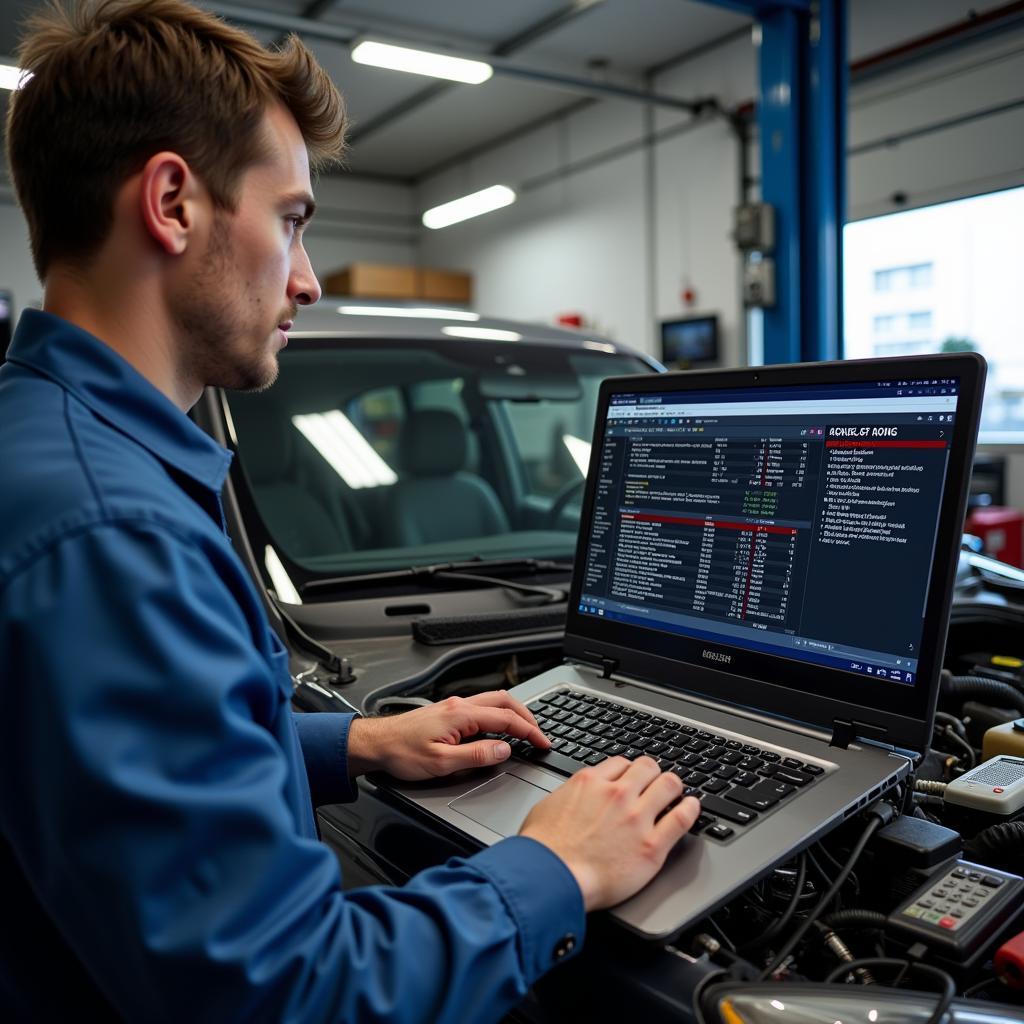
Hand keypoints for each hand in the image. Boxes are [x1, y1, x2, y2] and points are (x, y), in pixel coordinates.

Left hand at [347, 691, 550, 780]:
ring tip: (526, 729)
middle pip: (504, 702)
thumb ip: (476, 756)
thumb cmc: (401, 753)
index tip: (543, 742)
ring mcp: (453, 706)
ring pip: (493, 701)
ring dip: (514, 713)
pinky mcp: (447, 711)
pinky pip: (482, 706)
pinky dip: (499, 714)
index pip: (506, 719)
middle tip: (540, 734)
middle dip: (527, 716)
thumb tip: (504, 751)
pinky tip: (499, 726)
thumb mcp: (441, 763)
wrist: (375, 744)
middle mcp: (459, 705)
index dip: (529, 731)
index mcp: (461, 714)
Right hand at [519, 756, 700, 910]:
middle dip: (653, 774)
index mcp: (590, 782)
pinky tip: (692, 807)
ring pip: (669, 784)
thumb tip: (574, 796)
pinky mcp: (652, 846)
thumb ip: (568, 795)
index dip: (629, 771)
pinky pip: (682, 818)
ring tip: (675, 793)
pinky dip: (691, 809)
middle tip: (655, 784)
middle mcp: (617, 794)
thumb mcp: (548, 806)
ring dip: (673, 787)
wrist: (550, 878)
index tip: (633, 779)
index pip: (621, 763)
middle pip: (648, 767)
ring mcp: (637, 818)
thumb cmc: (544, 849)